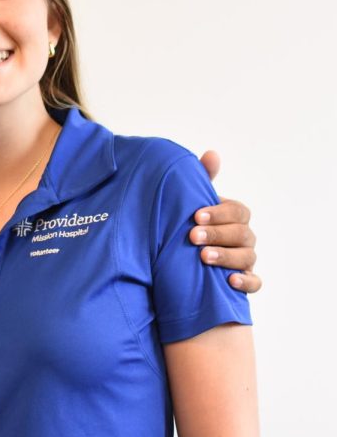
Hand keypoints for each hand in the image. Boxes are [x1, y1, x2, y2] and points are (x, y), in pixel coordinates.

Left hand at [193, 151, 260, 293]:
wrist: (181, 255)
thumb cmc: (192, 223)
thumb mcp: (194, 201)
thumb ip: (203, 179)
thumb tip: (212, 154)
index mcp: (234, 216)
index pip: (237, 211)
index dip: (219, 213)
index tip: (196, 215)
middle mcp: (244, 236)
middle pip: (242, 234)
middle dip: (217, 234)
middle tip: (192, 236)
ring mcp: (246, 259)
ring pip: (247, 257)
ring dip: (226, 257)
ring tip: (203, 257)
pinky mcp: (245, 280)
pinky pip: (254, 283)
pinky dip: (246, 282)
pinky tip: (230, 281)